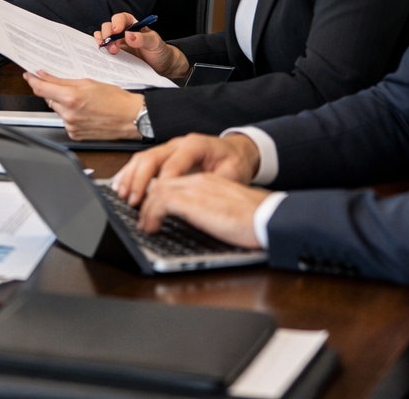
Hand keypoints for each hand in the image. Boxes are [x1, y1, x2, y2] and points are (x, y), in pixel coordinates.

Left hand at [22, 71, 143, 138]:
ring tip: (83, 102)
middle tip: (70, 89)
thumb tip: (44, 76)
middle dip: (54, 92)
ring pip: (58, 110)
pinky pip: (65, 121)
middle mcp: (68, 113)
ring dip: (64, 104)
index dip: (32, 80)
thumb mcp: (88, 82)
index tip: (28, 75)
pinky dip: (70, 116)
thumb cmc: (115, 99)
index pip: (41, 88)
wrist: (131, 117)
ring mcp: (71, 126)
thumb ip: (62, 80)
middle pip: (49, 99)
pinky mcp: (75, 134)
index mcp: (71, 97)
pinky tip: (85, 112)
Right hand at [94, 12, 189, 78]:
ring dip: (103, 42)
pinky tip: (103, 53)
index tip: (117, 30)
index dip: (117, 21)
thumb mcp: (155, 43)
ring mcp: (117, 43)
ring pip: (103, 37)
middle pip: (109, 27)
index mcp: (133, 25)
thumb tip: (128, 35)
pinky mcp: (115, 54)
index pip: (121, 18)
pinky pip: (104, 49)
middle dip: (107, 34)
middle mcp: (122, 33)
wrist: (161, 66)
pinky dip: (101, 49)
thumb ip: (143, 39)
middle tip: (112, 45)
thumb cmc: (159, 51)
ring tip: (110, 51)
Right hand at [112, 132, 260, 207]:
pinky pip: (142, 161)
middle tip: (134, 200)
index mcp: (195, 145)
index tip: (156, 200)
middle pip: (151, 158)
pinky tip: (122, 185)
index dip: (162, 182)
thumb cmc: (234, 162)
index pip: (172, 163)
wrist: (237, 151)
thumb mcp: (233, 174)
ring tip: (122, 194)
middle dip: (139, 180)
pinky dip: (130, 174)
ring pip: (142, 158)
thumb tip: (196, 196)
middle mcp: (178, 143)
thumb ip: (214, 183)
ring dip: (130, 177)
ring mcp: (168, 148)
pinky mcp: (163, 155)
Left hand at [132, 174, 266, 248]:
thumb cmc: (255, 221)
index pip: (173, 180)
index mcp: (208, 181)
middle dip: (145, 198)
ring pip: (157, 189)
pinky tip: (152, 228)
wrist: (271, 218)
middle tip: (138, 216)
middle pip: (160, 181)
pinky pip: (161, 201)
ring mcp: (195, 188)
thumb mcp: (226, 211)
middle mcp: (199, 180)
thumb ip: (210, 211)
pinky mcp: (193, 200)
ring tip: (144, 225)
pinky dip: (151, 214)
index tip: (148, 209)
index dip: (156, 194)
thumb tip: (198, 225)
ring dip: (145, 207)